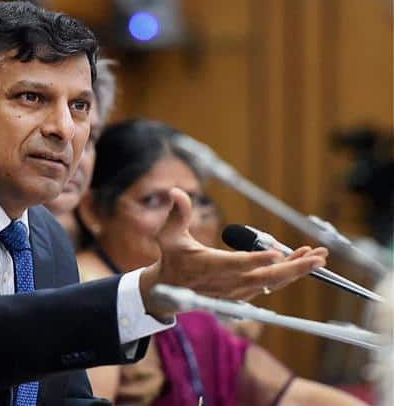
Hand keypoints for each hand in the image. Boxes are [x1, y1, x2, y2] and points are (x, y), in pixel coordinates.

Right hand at [140, 188, 326, 318]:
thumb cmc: (171, 257)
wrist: (170, 289)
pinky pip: (269, 284)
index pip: (235, 264)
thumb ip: (177, 213)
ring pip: (271, 283)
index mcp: (206, 266)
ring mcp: (235, 290)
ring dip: (296, 269)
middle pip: (264, 278)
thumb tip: (176, 191)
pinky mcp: (242, 292)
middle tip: (316, 258)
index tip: (276, 253)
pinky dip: (287, 273)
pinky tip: (302, 260)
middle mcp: (225, 282)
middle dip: (293, 268)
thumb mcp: (167, 235)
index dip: (256, 260)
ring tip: (317, 256)